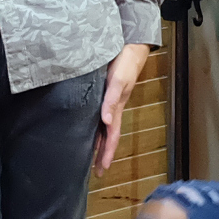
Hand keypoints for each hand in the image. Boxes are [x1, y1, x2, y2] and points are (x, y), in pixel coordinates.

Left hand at [89, 41, 151, 172]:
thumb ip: (111, 99)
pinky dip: (95, 126)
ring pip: (103, 128)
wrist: (131, 46)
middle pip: (108, 136)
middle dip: (103, 154)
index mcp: (116, 108)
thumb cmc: (125, 63)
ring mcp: (109, 101)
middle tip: (96, 173)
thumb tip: (106, 121)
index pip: (111, 136)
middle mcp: (112, 108)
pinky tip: (87, 128)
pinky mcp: (104, 93)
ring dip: (98, 143)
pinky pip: (99, 115)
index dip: (107, 153)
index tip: (101, 170)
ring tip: (90, 157)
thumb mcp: (119, 80)